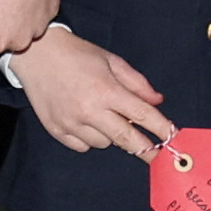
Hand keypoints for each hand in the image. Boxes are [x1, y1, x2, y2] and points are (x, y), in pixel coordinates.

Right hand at [13, 25, 173, 156]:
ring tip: (104, 117)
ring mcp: (71, 122)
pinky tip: (86, 122)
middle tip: (157, 156)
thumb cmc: (77, 54)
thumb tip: (157, 102)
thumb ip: (137, 83)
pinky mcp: (56, 129)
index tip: (173, 139)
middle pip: (127, 139)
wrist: (36, 54)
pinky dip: (90, 139)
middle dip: (146, 149)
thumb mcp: (111, 61)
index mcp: (106, 90)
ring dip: (112, 136)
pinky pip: (83, 146)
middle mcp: (89, 110)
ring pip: (104, 144)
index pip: (143, 115)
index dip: (162, 129)